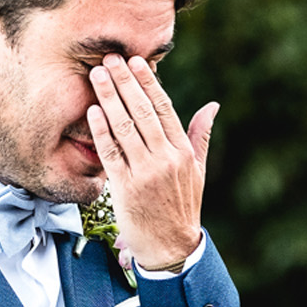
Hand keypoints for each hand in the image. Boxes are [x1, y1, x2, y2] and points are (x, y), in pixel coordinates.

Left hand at [86, 54, 217, 269]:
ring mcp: (145, 173)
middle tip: (110, 59)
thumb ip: (200, 136)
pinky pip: (111, 153)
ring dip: (109, 98)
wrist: (171, 247)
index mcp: (182, 152)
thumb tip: (212, 106)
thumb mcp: (198, 171)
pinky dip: (101, 130)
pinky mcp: (126, 188)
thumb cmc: (182, 206)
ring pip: (125, 127)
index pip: (164, 108)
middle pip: (142, 112)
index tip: (136, 62)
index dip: (148, 83)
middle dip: (124, 82)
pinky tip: (93, 110)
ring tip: (97, 75)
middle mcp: (165, 159)